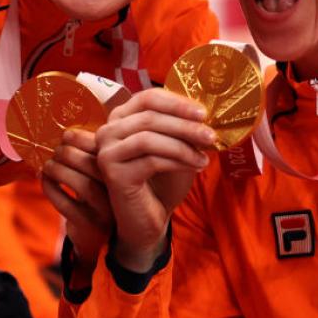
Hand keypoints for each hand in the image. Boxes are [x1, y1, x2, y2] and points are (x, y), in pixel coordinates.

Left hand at [41, 129, 113, 262]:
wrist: (99, 238)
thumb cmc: (96, 197)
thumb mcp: (100, 176)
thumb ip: (91, 155)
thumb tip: (65, 132)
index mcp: (125, 173)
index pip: (105, 150)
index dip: (82, 138)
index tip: (66, 134)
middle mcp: (119, 192)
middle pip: (94, 164)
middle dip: (68, 152)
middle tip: (55, 150)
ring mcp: (105, 210)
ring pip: (80, 183)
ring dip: (58, 169)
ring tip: (48, 165)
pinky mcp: (88, 224)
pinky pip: (64, 202)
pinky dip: (50, 187)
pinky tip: (45, 180)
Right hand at [94, 89, 214, 271]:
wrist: (147, 220)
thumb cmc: (161, 181)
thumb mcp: (175, 148)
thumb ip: (183, 129)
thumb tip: (203, 113)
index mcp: (121, 118)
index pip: (148, 98)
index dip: (177, 102)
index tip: (203, 113)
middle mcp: (107, 131)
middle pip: (149, 116)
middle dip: (184, 124)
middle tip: (211, 135)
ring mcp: (106, 152)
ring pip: (148, 137)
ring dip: (183, 144)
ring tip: (205, 155)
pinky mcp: (113, 173)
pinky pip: (150, 159)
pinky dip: (178, 161)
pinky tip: (195, 166)